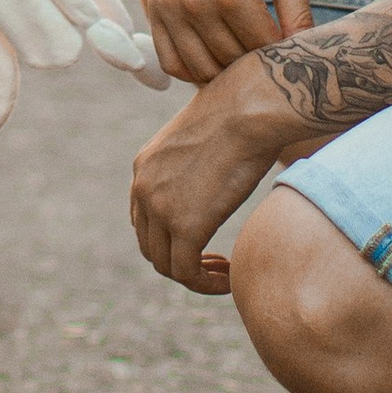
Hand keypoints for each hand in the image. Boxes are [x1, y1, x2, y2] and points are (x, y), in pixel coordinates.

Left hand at [129, 58, 291, 294]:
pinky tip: (228, 277)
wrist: (248, 108)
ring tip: (223, 273)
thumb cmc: (239, 112)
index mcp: (144, 166)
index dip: (168, 237)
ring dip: (194, 276)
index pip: (143, 218)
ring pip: (166, 264)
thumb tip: (216, 167)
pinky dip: (206, 284)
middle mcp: (143, 188)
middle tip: (214, 263)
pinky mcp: (186, 226)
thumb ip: (197, 159)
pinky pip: (187, 273)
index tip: (200, 241)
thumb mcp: (202, 134)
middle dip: (179, 260)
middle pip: (150, 245)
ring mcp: (160, 208)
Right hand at [144, 0, 312, 82]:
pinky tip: (215, 53)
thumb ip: (299, 14)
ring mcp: (169, 5)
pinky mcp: (155, 4)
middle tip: (268, 44)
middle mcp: (194, 2)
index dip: (281, 52)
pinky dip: (192, 68)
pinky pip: (170, 60)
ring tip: (244, 48)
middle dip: (255, 60)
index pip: (262, 51)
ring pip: (201, 69)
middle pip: (231, 62)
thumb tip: (301, 58)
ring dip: (226, 68)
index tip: (291, 42)